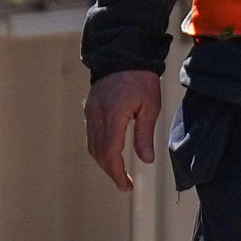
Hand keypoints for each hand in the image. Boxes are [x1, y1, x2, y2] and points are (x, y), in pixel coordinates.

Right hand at [84, 69, 168, 194]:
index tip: (127, 186)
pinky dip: (100, 150)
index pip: (111, 152)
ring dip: (104, 162)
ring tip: (118, 173)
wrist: (123, 54)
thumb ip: (145, 135)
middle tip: (125, 185)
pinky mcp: (90, 109)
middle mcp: (97, 116)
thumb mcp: (150, 106)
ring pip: (92, 146)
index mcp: (113, 115)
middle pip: (99, 153)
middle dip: (111, 172)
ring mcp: (91, 112)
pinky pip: (91, 136)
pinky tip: (111, 154)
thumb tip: (146, 160)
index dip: (117, 172)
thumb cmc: (141, 79)